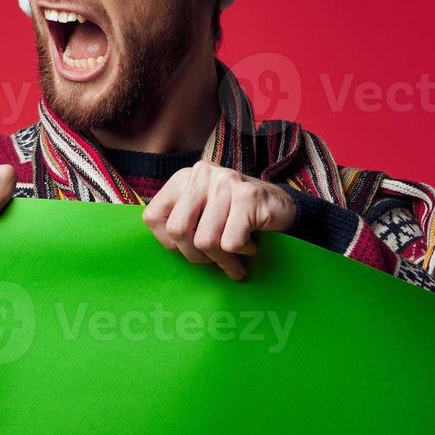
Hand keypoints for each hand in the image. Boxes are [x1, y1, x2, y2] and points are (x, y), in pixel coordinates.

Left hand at [141, 161, 296, 280]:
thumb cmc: (236, 218)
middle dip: (196, 256)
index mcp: (184, 178)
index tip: (190, 250)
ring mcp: (225, 182)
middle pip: (178, 230)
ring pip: (205, 241)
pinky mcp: (248, 196)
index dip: (169, 244)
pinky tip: (251, 245)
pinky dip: (242, 252)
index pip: (153, 218)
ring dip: (223, 259)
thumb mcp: (202, 215)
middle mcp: (201, 174)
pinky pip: (231, 242)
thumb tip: (166, 249)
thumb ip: (180, 225)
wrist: (282, 208)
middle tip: (214, 259)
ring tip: (236, 256)